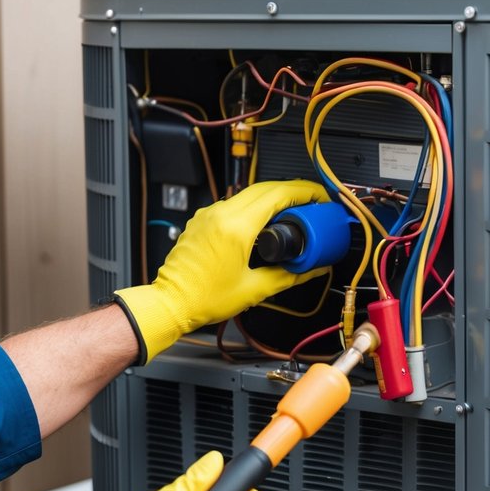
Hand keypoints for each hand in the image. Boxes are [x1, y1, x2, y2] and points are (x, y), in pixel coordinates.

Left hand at [115, 179, 329, 362]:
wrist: (171, 303)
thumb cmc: (203, 298)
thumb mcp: (254, 289)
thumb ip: (288, 277)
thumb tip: (312, 269)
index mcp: (236, 228)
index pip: (278, 195)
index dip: (304, 191)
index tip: (318, 196)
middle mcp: (220, 214)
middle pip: (264, 187)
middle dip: (291, 190)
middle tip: (310, 202)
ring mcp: (208, 215)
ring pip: (247, 194)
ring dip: (270, 198)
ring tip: (288, 213)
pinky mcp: (200, 221)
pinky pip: (231, 205)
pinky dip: (251, 207)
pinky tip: (260, 223)